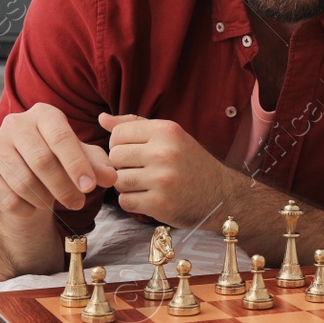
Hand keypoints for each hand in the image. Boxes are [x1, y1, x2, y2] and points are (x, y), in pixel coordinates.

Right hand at [0, 103, 116, 282]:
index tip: (90, 187)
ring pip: (23, 181)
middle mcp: (15, 123)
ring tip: (55, 203)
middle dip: (63, 187)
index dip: (77, 164)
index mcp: (43, 114)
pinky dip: (25, 209)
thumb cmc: (58, 161)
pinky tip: (33, 207)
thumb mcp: (81, 159)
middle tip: (78, 203)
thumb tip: (111, 177)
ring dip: (44, 199)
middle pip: (41, 160)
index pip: (61, 137)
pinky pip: (6, 197)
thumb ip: (98, 165)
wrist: (22, 174)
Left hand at [100, 112, 235, 228]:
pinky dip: (132, 202)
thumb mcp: (169, 136)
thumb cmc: (190, 163)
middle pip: (114, 157)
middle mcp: (164, 152)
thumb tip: (102, 118)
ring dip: (126, 185)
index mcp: (166, 130)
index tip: (133, 153)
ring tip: (143, 185)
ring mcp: (162, 179)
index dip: (119, 145)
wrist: (221, 195)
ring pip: (118, 181)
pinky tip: (147, 198)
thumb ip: (135, 125)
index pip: (117, 133)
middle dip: (121, 166)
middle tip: (138, 171)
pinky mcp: (160, 204)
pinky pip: (125, 201)